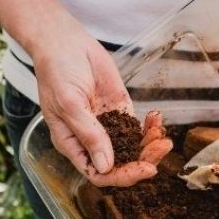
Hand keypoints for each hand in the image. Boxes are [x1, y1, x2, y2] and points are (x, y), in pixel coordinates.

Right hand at [0, 0, 170, 185]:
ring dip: (150, 145)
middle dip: (143, 160)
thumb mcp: (69, 104)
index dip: (122, 176)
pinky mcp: (119, 110)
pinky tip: (157, 119)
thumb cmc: (57, 71)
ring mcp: (106, 126)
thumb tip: (105, 166)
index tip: (144, 168)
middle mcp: (90, 140)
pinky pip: (137, 127)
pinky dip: (150, 127)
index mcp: (72, 145)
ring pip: (132, 148)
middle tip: (161, 147)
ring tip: (162, 134)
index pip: (98, 173)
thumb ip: (88, 134)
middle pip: (120, 164)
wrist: (64, 42)